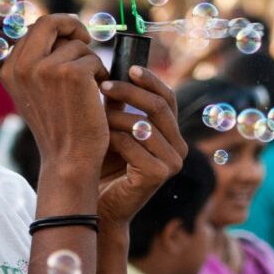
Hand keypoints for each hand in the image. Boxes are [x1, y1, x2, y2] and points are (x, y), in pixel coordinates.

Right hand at [0, 14, 109, 174]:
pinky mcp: (71, 73)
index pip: (34, 28)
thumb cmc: (58, 128)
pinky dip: (102, 74)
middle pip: (49, 22)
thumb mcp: (35, 93)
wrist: (68, 159)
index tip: (72, 37)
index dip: (57, 28)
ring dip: (90, 62)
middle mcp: (22, 66)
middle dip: (72, 25)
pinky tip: (97, 96)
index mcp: (9, 70)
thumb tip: (58, 29)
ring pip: (76, 45)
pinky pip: (93, 59)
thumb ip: (38, 63)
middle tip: (87, 38)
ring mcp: (45, 68)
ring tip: (90, 88)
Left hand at [95, 65, 186, 228]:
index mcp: (171, 134)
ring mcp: (172, 163)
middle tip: (103, 85)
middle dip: (129, 92)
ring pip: (144, 124)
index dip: (150, 80)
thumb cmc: (101, 165)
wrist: (95, 206)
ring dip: (115, 118)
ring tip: (94, 120)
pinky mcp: (158, 175)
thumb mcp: (111, 127)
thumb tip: (112, 69)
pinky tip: (99, 142)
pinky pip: (133, 144)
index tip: (129, 67)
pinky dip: (113, 139)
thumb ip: (117, 103)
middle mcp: (178, 147)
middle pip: (159, 107)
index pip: (167, 98)